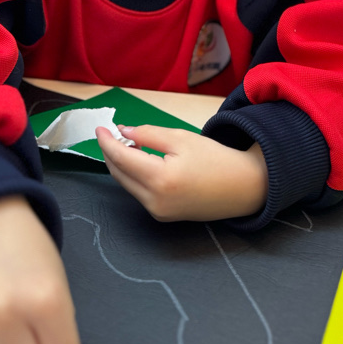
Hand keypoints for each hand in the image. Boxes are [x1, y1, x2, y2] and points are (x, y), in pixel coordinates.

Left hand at [96, 125, 267, 222]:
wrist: (242, 188)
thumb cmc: (215, 160)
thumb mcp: (181, 138)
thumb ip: (148, 134)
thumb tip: (123, 132)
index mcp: (160, 179)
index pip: (121, 158)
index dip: (107, 142)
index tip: (100, 128)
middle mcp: (155, 200)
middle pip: (118, 173)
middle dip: (111, 152)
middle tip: (111, 134)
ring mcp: (157, 211)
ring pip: (126, 184)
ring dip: (121, 164)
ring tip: (128, 144)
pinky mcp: (162, 215)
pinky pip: (138, 192)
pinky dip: (134, 175)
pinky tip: (140, 161)